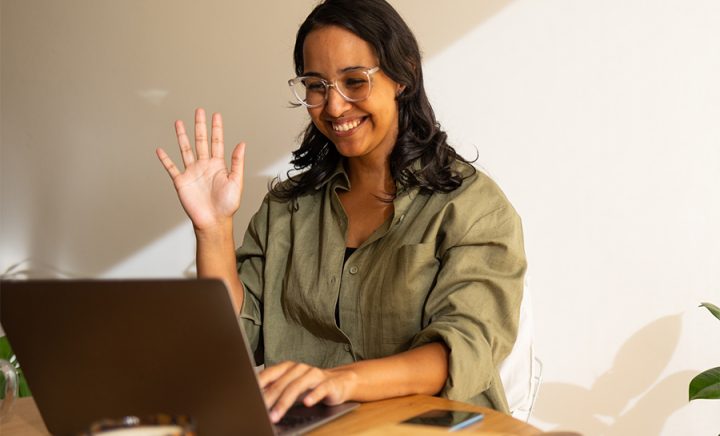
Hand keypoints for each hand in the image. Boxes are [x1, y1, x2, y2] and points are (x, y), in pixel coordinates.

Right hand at [157, 108, 244, 230]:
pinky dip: (165, 159)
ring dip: (182, 136)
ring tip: (178, 122)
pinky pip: (171, 168)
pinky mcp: (181, 182)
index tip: (215, 115)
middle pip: (200, 141)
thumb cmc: (227, 205)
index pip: (217, 142)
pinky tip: (160, 150)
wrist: (213, 221)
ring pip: (185, 150)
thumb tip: (242, 144)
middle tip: (199, 111)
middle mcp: (204, 166)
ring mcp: (192, 173)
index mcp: (218, 165)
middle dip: (199, 126)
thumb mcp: (236, 181)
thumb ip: (237, 162)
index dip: (216, 128)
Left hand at [258, 361, 356, 422]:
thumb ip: (274, 388)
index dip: (258, 385)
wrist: (340, 382)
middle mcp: (300, 369)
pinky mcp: (329, 383)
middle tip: (260, 412)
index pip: (269, 374)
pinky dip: (313, 396)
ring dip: (285, 402)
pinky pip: (320, 389)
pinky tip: (307, 403)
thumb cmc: (311, 386)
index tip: (249, 396)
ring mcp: (315, 375)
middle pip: (282, 383)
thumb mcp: (291, 386)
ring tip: (276, 415)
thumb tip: (254, 397)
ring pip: (297, 387)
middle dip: (270, 399)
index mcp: (288, 368)